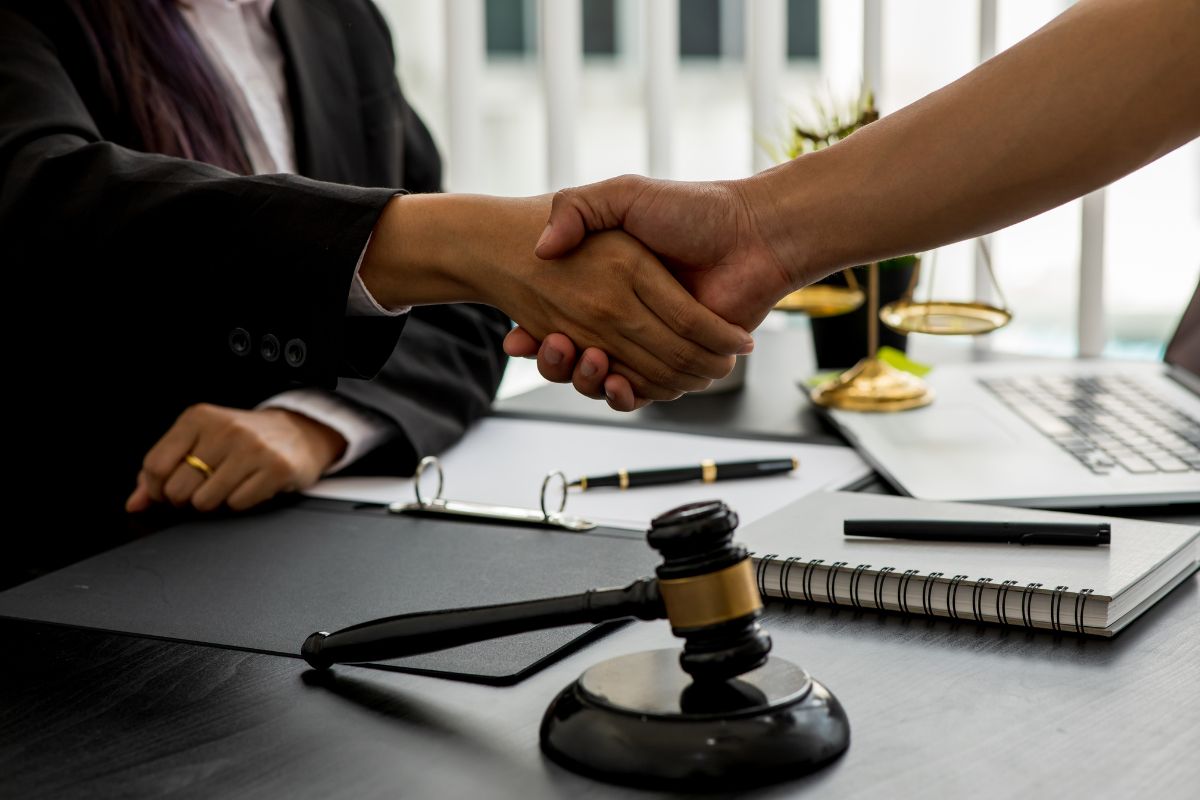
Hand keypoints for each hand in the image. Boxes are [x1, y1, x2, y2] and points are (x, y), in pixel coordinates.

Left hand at [125, 404, 346, 512]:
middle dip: (186, 498)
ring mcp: (252, 448)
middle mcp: (225, 429)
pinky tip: (250, 485)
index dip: (156, 488)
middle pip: (178, 488)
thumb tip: (135, 503)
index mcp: (198, 418)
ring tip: (228, 485)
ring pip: (205, 501)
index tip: (169, 489)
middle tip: (203, 487)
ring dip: (214, 502)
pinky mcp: (275, 468)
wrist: (300, 433)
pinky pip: (238, 504)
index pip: (156, 466)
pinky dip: (240, 502)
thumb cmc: (244, 440)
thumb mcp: (200, 441)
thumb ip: (163, 470)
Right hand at [360, 194, 752, 403]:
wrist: (754, 234)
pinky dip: (628, 394)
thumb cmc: (693, 209)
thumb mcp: (626, 195)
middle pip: (575, 358)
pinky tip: (616, 381)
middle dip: (556, 362)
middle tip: (551, 345)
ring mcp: (652, 343)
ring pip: (604, 380)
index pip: (557, 320)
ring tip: (588, 360)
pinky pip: (646, 392)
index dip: (533, 336)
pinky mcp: (681, 365)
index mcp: (608, 284)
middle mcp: (625, 317)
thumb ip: (580, 208)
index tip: (516, 339)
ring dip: (588, 380)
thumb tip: (542, 247)